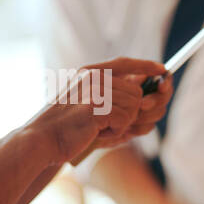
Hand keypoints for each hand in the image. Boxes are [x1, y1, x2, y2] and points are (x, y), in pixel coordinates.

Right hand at [28, 57, 168, 164]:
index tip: (162, 69)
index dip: (145, 66)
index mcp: (90, 73)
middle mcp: (94, 77)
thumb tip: (145, 93)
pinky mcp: (97, 107)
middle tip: (111, 125)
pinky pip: (124, 121)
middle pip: (137, 92)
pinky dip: (114, 133)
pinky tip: (95, 132)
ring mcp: (96, 90)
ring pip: (134, 107)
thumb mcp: (88, 105)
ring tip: (98, 128)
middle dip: (132, 113)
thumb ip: (112, 95)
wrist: (41, 140)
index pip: (125, 63)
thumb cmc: (65, 128)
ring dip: (121, 125)